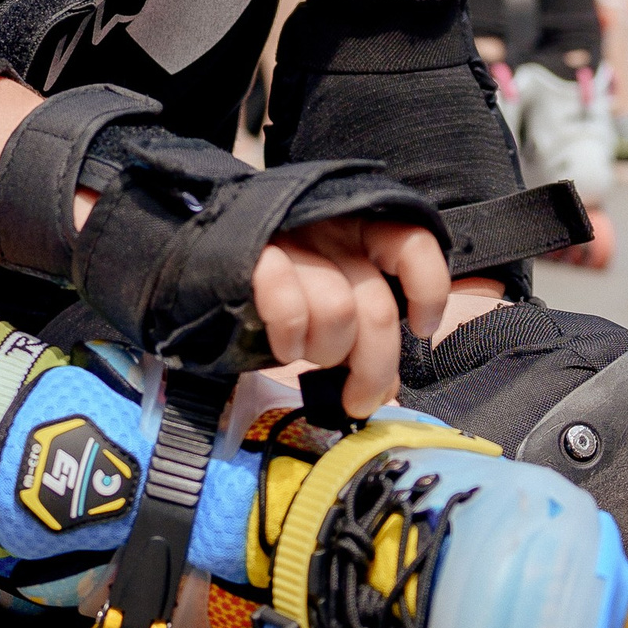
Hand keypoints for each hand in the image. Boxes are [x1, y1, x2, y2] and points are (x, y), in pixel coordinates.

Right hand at [250, 214, 450, 416]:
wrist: (199, 252)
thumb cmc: (279, 280)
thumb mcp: (329, 289)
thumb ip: (362, 327)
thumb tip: (387, 388)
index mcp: (358, 226)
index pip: (413, 245)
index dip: (428, 290)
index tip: (422, 328)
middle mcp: (331, 228)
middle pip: (376, 307)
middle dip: (374, 368)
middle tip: (358, 400)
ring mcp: (293, 240)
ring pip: (337, 312)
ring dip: (324, 352)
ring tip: (305, 355)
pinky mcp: (255, 256)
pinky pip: (289, 307)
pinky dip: (291, 337)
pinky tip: (284, 346)